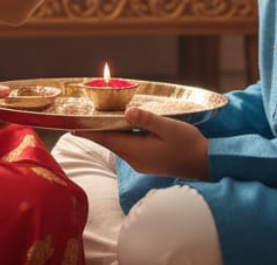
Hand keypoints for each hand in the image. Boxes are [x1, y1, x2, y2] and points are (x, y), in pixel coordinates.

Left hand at [81, 107, 209, 180]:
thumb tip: (127, 111)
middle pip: (109, 142)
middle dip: (95, 130)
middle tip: (79, 118)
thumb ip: (147, 119)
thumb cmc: (188, 145)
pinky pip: (128, 147)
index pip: (106, 139)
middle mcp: (134, 159)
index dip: (89, 131)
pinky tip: (120, 128)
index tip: (71, 125)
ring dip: (108, 133)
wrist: (205, 164)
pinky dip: (120, 137)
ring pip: (118, 145)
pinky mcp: (147, 161)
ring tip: (95, 120)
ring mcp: (140, 162)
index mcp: (136, 150)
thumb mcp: (169, 128)